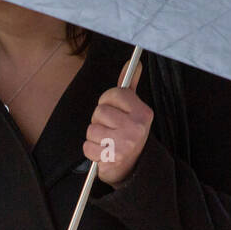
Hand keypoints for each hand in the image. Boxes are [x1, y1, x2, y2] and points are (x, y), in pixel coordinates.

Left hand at [84, 60, 151, 184]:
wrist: (131, 166)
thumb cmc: (127, 132)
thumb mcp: (132, 109)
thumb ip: (129, 85)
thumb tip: (133, 62)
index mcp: (143, 112)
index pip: (113, 94)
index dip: (106, 101)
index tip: (112, 110)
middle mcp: (137, 127)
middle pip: (99, 112)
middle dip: (99, 120)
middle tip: (109, 128)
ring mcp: (125, 143)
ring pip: (92, 129)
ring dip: (94, 136)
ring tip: (105, 140)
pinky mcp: (113, 158)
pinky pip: (87, 147)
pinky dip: (90, 150)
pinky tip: (102, 151)